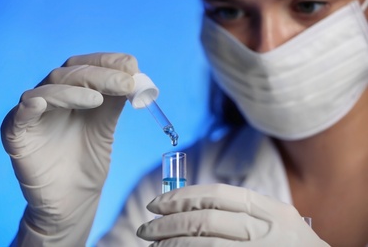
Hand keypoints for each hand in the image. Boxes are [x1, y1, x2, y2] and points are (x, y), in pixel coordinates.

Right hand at [1, 53, 136, 245]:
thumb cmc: (88, 162)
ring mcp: (33, 114)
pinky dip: (31, 106)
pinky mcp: (16, 134)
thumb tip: (134, 76)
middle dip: (100, 75)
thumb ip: (114, 102)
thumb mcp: (105, 128)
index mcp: (73, 93)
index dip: (107, 62)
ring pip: (49, 90)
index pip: (86, 67)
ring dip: (74, 90)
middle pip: (70, 74)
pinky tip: (42, 104)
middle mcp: (52, 98)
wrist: (73, 200)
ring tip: (98, 99)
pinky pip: (19, 116)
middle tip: (126, 83)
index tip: (132, 65)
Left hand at [137, 184, 329, 246]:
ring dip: (172, 244)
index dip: (182, 197)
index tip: (157, 203)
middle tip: (146, 228)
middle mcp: (268, 231)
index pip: (217, 196)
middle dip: (168, 223)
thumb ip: (244, 213)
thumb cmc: (292, 246)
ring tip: (153, 246)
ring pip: (203, 245)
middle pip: (205, 221)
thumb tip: (192, 209)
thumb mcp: (276, 222)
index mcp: (273, 210)